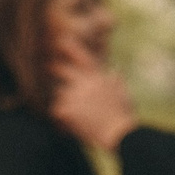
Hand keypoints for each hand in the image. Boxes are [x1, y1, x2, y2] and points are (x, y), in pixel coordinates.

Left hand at [48, 37, 136, 151]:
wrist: (119, 133)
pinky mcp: (66, 109)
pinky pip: (56, 111)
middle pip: (60, 69)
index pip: (80, 56)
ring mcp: (73, 94)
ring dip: (64, 103)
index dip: (68, 47)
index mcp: (97, 76)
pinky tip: (71, 127)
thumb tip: (115, 70)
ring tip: (78, 115)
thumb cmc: (123, 115)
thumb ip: (116, 79)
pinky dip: (61, 119)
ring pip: (59, 94)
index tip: (59, 41)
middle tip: (50, 68)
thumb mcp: (123, 92)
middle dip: (55, 69)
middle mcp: (83, 81)